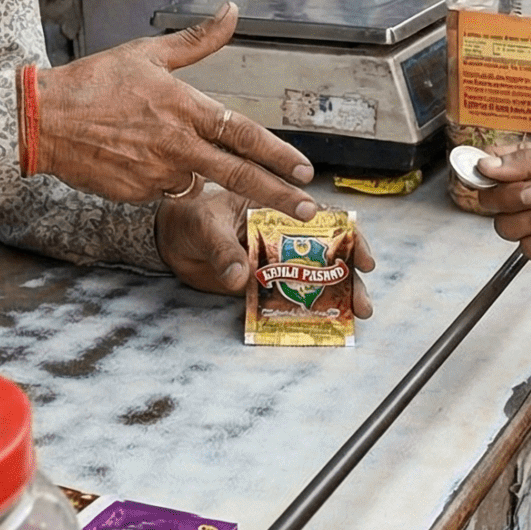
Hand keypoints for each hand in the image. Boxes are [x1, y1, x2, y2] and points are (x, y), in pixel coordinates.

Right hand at [34, 4, 319, 217]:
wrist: (43, 120)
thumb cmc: (94, 82)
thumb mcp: (148, 52)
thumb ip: (197, 40)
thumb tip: (232, 12)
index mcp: (185, 108)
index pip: (244, 135)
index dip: (279, 155)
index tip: (305, 170)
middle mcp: (178, 145)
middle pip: (239, 175)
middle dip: (279, 195)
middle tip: (309, 210)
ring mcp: (157, 173)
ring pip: (193, 177)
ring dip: (189, 166)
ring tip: (147, 140)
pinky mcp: (137, 194)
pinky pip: (161, 187)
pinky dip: (158, 174)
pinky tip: (131, 153)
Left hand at [155, 191, 378, 318]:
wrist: (168, 240)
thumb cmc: (188, 218)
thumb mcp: (205, 227)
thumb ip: (223, 249)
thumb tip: (239, 276)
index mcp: (276, 206)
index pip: (323, 218)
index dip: (348, 237)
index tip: (362, 257)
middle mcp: (282, 233)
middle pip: (327, 253)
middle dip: (349, 276)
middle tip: (362, 300)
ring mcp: (274, 261)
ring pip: (313, 278)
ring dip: (335, 296)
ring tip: (354, 315)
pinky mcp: (262, 285)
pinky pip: (288, 298)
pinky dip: (306, 310)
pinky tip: (322, 323)